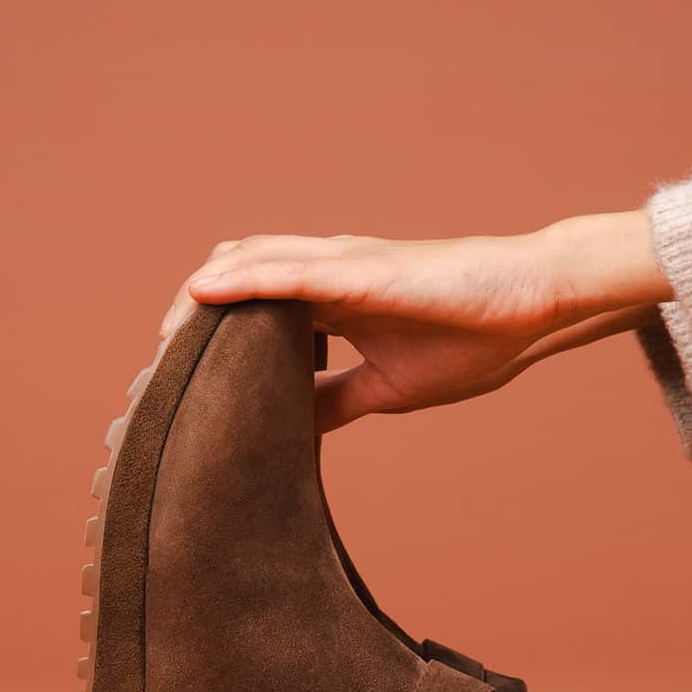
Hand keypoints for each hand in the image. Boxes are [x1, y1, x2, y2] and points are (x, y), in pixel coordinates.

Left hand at [162, 213, 669, 431]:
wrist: (532, 307)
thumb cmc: (474, 338)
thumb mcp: (386, 388)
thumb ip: (335, 399)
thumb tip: (292, 427)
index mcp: (333, 301)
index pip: (251, 312)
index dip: (209, 343)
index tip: (178, 391)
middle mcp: (327, 273)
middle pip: (234, 283)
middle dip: (188, 324)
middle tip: (159, 379)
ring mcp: (342, 264)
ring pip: (247, 266)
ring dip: (198, 300)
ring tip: (163, 344)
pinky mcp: (361, 269)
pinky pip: (286, 269)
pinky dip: (239, 278)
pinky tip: (201, 294)